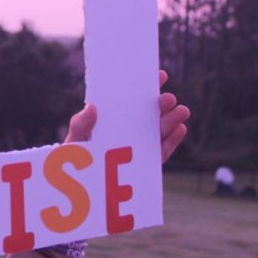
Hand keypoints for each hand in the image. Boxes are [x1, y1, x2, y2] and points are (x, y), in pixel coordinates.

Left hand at [60, 70, 188, 163]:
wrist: (79, 182)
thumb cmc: (76, 154)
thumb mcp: (75, 138)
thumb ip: (81, 124)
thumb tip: (92, 107)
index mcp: (115, 116)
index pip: (132, 98)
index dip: (147, 85)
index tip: (160, 74)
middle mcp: (131, 127)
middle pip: (149, 113)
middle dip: (161, 104)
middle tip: (168, 99)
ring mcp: (140, 143)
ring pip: (159, 129)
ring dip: (172, 119)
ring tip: (182, 111)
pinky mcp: (146, 162)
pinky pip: (161, 151)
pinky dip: (172, 141)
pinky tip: (180, 129)